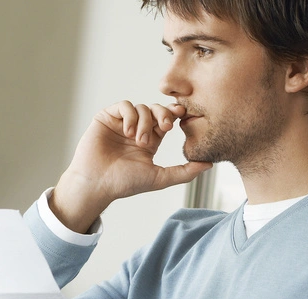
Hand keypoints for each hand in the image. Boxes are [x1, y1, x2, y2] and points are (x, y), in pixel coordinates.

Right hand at [50, 101, 212, 232]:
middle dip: (164, 114)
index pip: (166, 119)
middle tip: (166, 127)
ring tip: (139, 141)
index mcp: (150, 140)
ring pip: (142, 107)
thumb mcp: (160, 177)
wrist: (97, 184)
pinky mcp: (106, 118)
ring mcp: (121, 123)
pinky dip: (130, 116)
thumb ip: (185, 172)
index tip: (182, 116)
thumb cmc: (126, 183)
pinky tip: (128, 132)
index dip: (175, 115)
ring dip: (145, 122)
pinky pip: (124, 106)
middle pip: (156, 109)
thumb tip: (210, 164)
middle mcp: (137, 129)